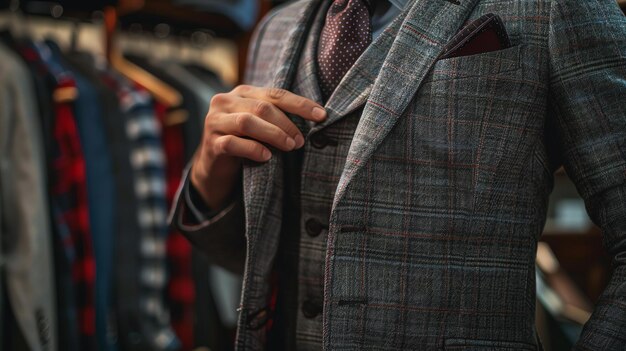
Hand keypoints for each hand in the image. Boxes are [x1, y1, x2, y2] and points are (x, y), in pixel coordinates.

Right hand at [191, 85, 326, 209]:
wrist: (215, 169)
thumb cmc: (245, 144)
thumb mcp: (261, 126)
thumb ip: (277, 117)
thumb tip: (316, 118)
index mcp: (242, 93)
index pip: (275, 94)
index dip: (300, 104)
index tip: (322, 116)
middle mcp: (225, 102)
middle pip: (262, 107)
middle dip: (287, 124)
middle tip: (301, 141)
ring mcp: (215, 122)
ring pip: (247, 122)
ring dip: (274, 134)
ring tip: (290, 147)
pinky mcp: (211, 143)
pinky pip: (232, 143)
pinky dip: (253, 149)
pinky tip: (267, 157)